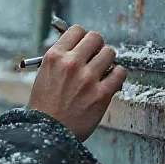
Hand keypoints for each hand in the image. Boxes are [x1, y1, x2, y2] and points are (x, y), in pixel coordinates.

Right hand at [27, 25, 125, 141]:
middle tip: (95, 57)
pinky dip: (117, 75)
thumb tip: (82, 48)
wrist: (47, 133)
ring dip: (108, 61)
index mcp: (54, 56)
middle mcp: (71, 63)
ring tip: (102, 71)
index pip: (77, 30)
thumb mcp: (44, 75)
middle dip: (97, 46)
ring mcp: (87, 78)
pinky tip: (110, 82)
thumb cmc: (45, 107)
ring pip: (110, 52)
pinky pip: (120, 73)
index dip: (83, 37)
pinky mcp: (101, 94)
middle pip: (96, 37)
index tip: (84, 46)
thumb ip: (62, 60)